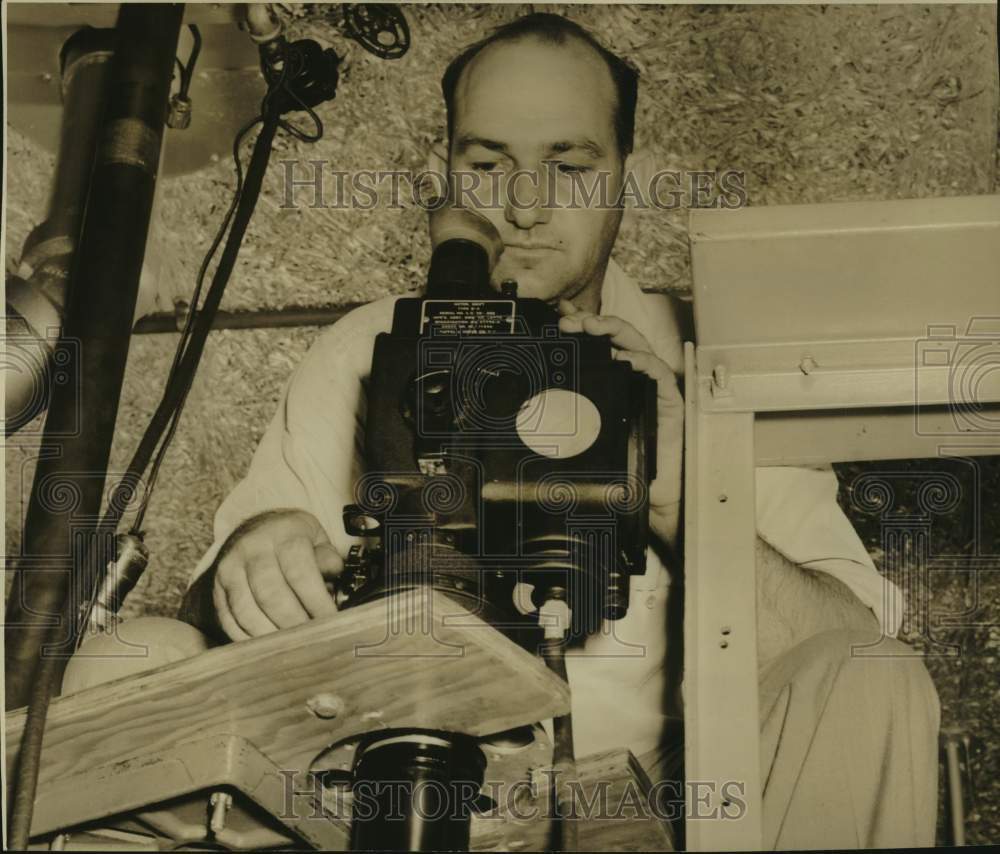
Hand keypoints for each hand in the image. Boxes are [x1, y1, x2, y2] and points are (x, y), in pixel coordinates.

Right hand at [213, 509, 342, 639]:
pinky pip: (229, 620)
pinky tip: (266, 646)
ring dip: (270, 635)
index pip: (299, 572)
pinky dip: (248, 639)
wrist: (257, 530)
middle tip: (311, 639)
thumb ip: (327, 559)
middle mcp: (252, 549)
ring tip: (291, 646)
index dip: (316, 602)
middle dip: (294, 623)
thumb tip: (333, 574)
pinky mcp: (217, 589)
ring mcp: (230, 569)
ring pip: (246, 611)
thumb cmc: (293, 541)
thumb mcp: (316, 539)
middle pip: (271, 595)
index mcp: (283, 535)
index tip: (329, 621)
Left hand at [558, 300, 682, 549]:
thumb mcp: (581, 440)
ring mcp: (650, 388)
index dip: (581, 327)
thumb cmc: (617, 469)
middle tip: (573, 321)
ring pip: (639, 346)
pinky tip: (628, 359)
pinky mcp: (669, 403)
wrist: (646, 500)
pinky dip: (646, 362)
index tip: (560, 319)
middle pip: (617, 339)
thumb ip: (562, 422)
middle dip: (595, 323)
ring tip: (596, 327)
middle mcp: (631, 380)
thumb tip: (523, 411)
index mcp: (610, 382)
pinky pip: (660, 376)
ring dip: (617, 331)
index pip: (596, 345)